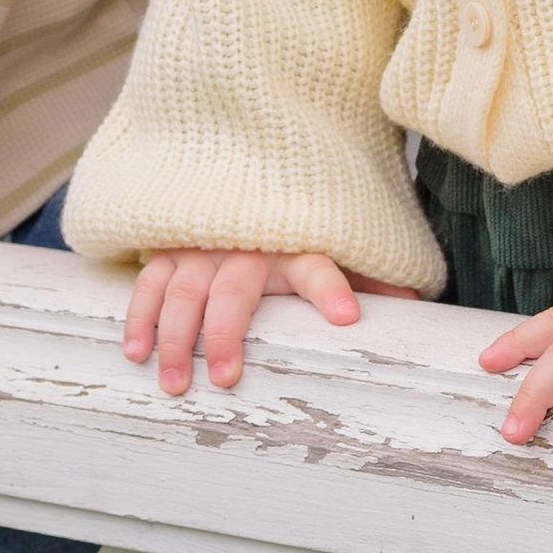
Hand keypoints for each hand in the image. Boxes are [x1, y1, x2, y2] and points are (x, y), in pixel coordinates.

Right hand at [123, 246, 413, 396]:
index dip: (331, 288)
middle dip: (228, 334)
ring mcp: (203, 246)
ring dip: (177, 339)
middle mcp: (246, 244)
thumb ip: (370, 273)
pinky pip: (150, 283)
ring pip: (184, 293)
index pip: (316, 264)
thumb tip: (416, 310)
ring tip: (175, 384)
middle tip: (228, 379)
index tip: (346, 316)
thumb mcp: (338, 241)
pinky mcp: (170, 248)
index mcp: (295, 243)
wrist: (244, 169)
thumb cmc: (297, 224)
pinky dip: (140, 317)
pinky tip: (136, 354)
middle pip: (235, 291)